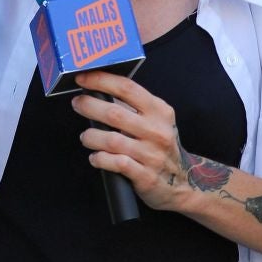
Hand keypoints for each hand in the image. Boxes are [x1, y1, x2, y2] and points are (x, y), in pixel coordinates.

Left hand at [70, 70, 202, 211]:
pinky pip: (116, 163)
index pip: (127, 88)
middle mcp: (157, 131)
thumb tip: (100, 89)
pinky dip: (100, 159)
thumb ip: (133, 106)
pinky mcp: (146, 176)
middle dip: (89, 106)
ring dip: (91, 136)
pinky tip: (96, 157)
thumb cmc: (160, 147)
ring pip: (112, 140)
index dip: (101, 80)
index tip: (82, 78)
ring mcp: (152, 154)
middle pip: (115, 113)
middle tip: (78, 104)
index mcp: (159, 111)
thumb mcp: (156, 121)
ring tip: (86, 136)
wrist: (183, 183)